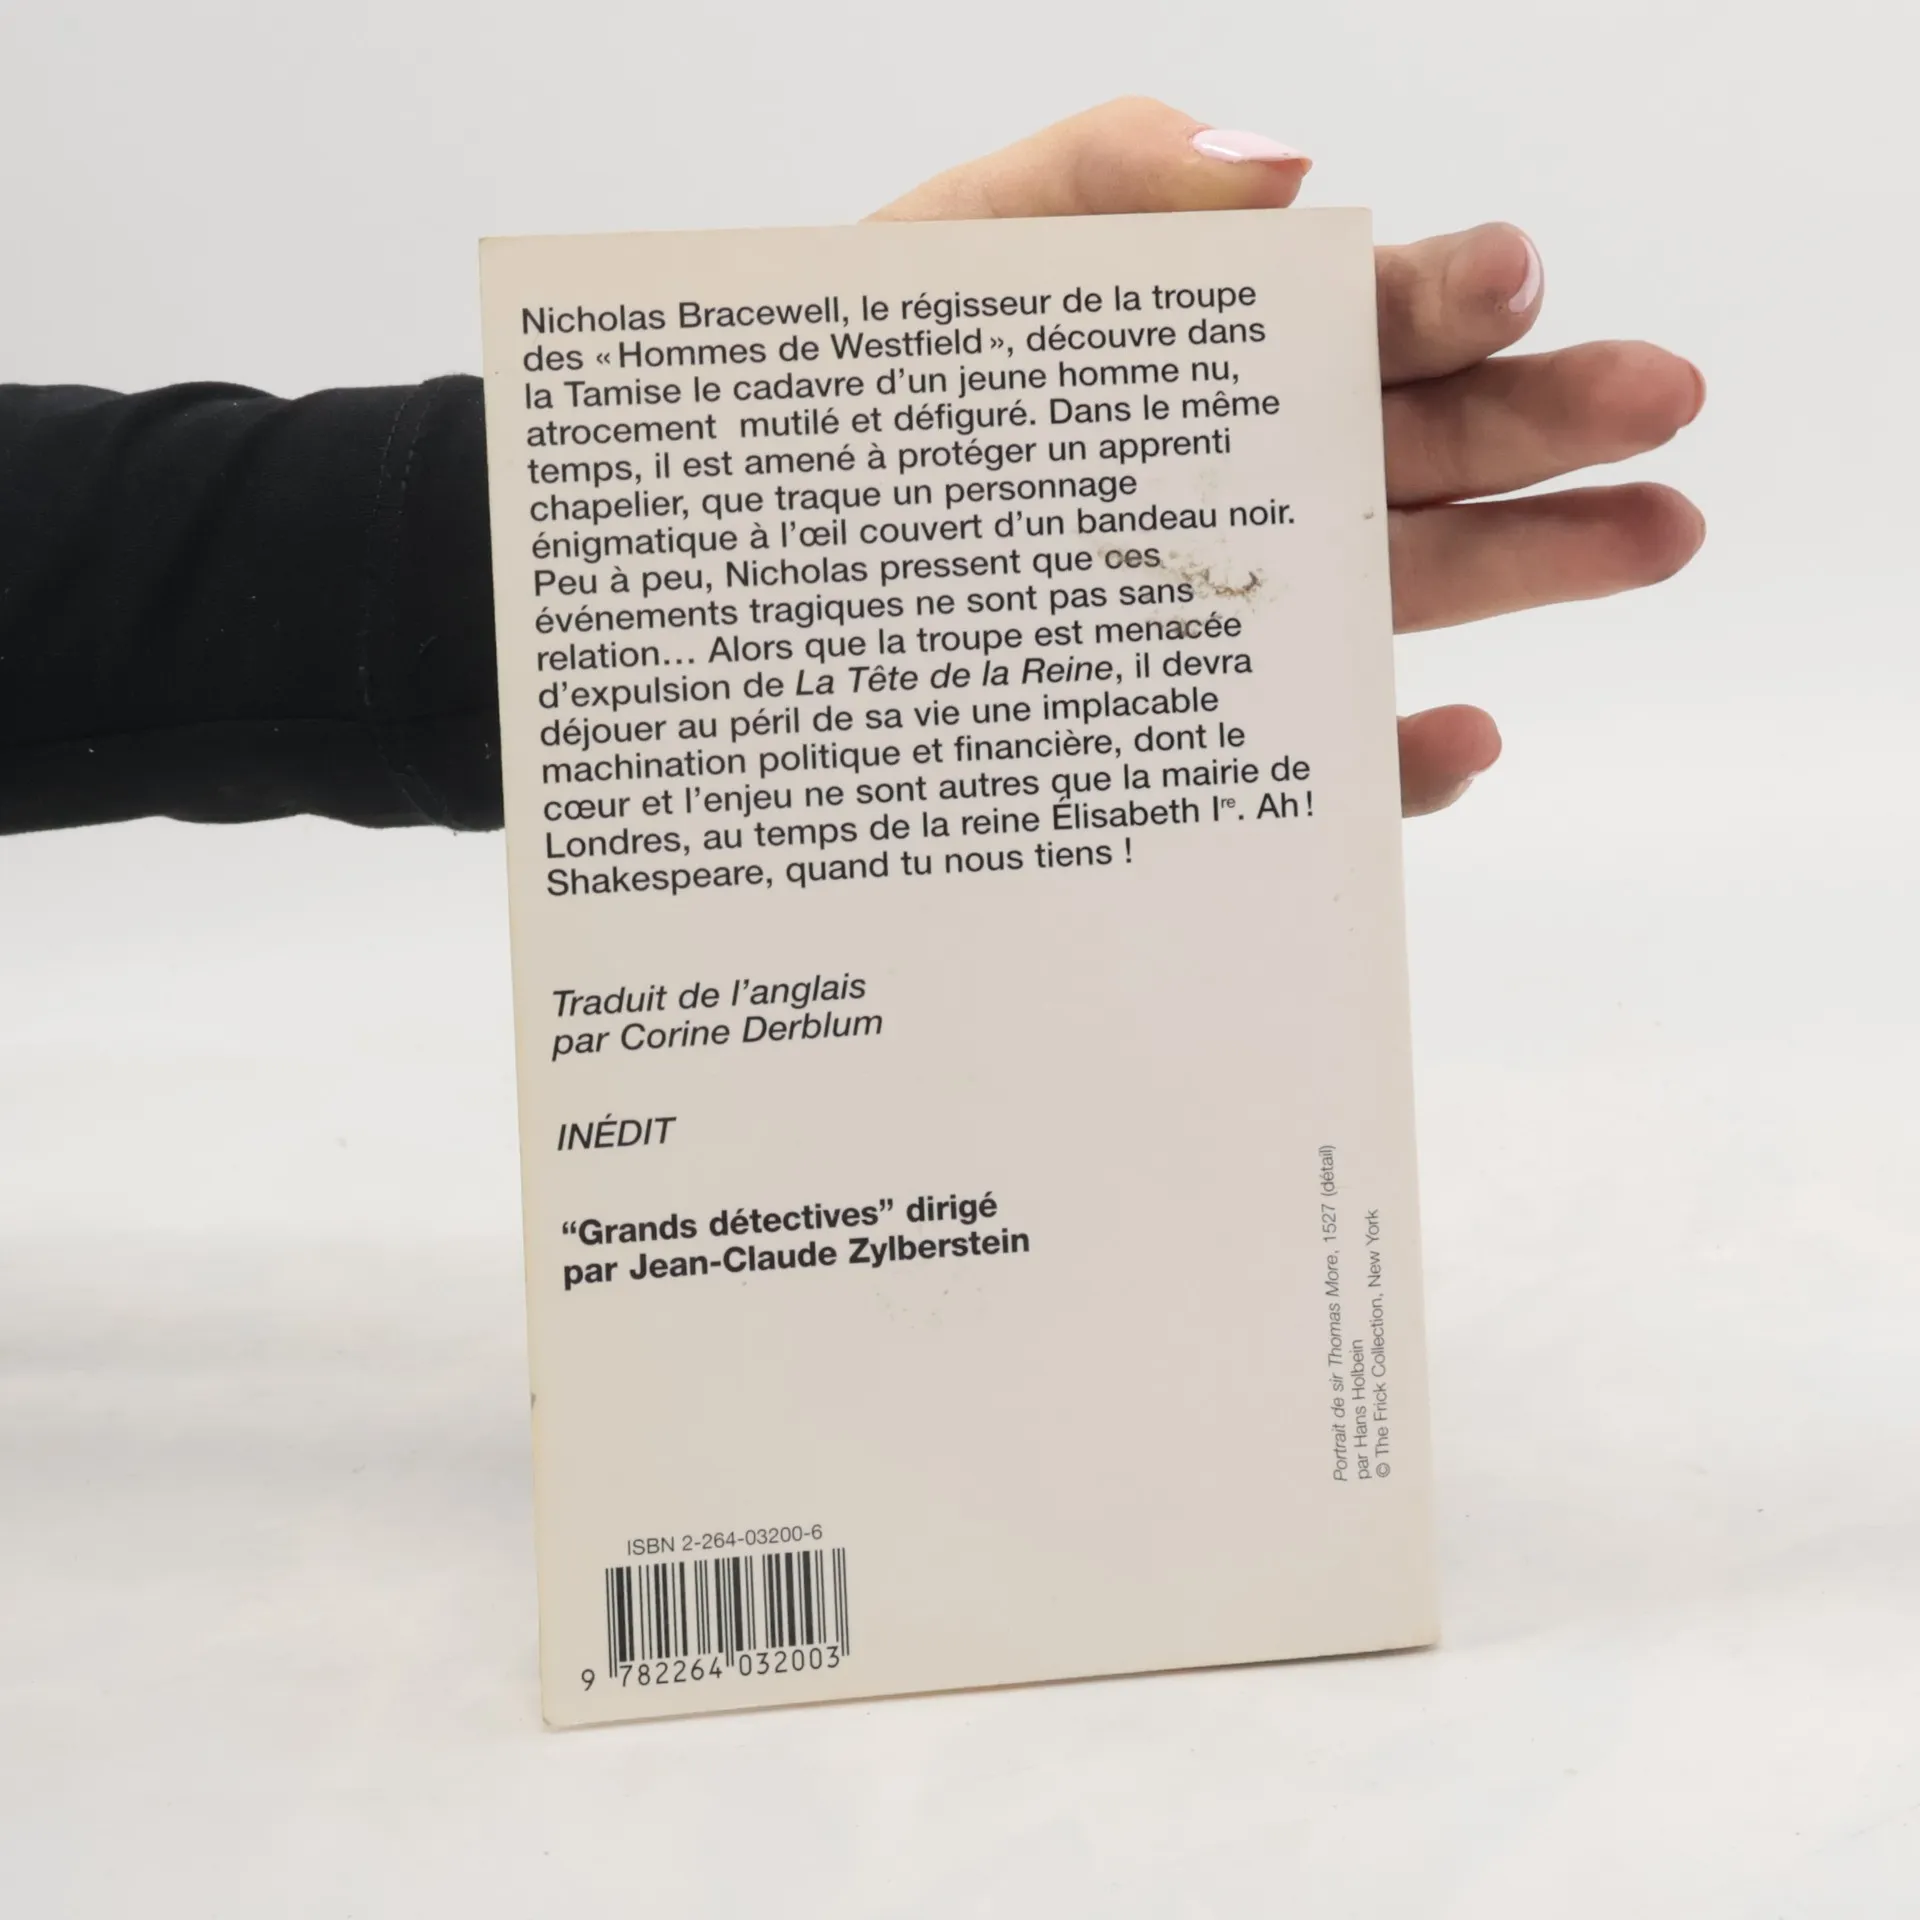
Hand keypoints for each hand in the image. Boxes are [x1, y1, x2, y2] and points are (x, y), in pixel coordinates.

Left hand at [869, 98, 1705, 816]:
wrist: (737, 577)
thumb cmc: (836, 408)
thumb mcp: (948, 260)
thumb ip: (1102, 182)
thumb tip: (1283, 166)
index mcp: (1196, 363)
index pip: (1343, 321)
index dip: (1433, 296)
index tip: (1511, 282)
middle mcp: (1227, 487)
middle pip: (1407, 452)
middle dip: (1539, 421)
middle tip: (1659, 396)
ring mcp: (1220, 618)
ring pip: (1396, 590)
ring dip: (1530, 566)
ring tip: (1655, 531)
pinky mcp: (1182, 742)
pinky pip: (1307, 758)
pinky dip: (1390, 760)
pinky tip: (1464, 737)